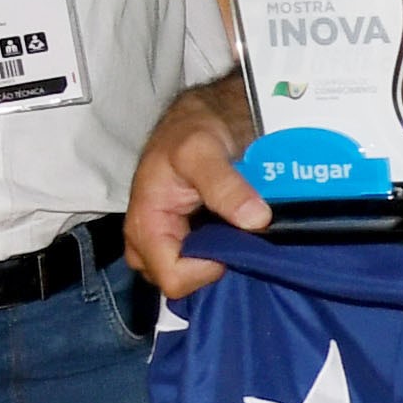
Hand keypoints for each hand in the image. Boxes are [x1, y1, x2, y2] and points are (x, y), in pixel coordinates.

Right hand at [129, 74, 268, 295]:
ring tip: (236, 230)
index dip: (208, 268)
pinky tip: (236, 233)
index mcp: (145, 226)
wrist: (197, 120)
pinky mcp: (180, 241)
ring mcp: (163, 244)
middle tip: (236, 233)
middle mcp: (147, 243)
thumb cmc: (190, 133)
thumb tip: (257, 221)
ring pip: (191, 275)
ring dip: (218, 259)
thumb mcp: (203, 152)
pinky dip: (220, 252)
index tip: (232, 239)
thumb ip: (226, 187)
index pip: (174, 278)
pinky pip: (199, 263)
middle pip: (181, 282)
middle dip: (213, 264)